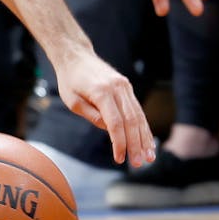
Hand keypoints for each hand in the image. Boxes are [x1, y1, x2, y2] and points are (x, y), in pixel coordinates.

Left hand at [50, 50, 155, 167]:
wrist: (76, 55)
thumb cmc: (70, 79)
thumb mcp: (72, 100)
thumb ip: (91, 115)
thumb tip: (110, 130)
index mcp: (102, 91)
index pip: (115, 122)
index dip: (119, 142)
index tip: (120, 158)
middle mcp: (117, 88)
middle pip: (131, 121)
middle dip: (136, 144)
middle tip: (138, 163)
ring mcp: (124, 86)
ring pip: (139, 115)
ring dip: (145, 137)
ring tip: (149, 157)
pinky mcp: (127, 87)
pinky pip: (137, 109)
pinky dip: (143, 126)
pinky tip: (147, 140)